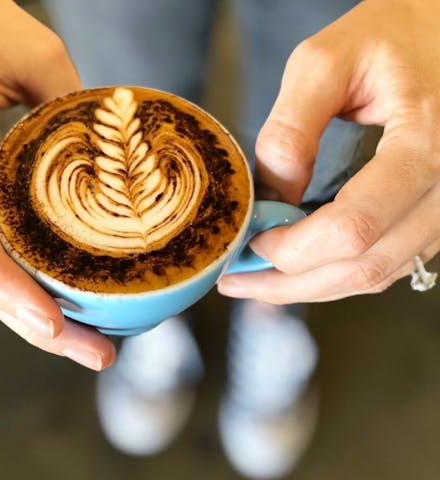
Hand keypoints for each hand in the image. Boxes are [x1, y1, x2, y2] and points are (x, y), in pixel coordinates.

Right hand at [0, 0, 115, 369]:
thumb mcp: (24, 51)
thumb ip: (70, 105)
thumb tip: (113, 156)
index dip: (6, 290)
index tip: (53, 329)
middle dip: (34, 318)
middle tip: (97, 352)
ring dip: (37, 301)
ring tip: (93, 334)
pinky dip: (31, 268)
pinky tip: (73, 284)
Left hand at [218, 0, 439, 303]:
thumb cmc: (391, 36)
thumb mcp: (326, 63)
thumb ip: (293, 129)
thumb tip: (274, 195)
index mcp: (426, 143)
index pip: (353, 227)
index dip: (293, 248)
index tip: (251, 242)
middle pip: (363, 266)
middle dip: (291, 282)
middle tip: (239, 280)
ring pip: (375, 274)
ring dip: (311, 286)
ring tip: (260, 281)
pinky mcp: (435, 216)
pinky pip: (386, 263)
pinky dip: (337, 273)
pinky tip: (301, 268)